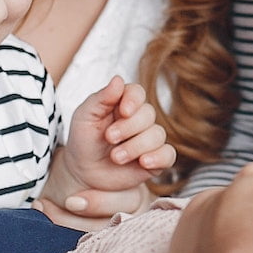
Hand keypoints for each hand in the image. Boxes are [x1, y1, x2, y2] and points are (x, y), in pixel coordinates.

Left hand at [48, 75, 174, 216]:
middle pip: (148, 114)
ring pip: (157, 134)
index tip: (123, 111)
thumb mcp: (84, 118)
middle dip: (129, 127)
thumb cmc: (83, 141)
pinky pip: (168, 155)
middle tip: (109, 138)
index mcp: (123, 104)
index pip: (137, 92)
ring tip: (115, 157)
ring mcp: (149, 139)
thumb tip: (118, 79)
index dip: (133, 100)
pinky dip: (158, 157)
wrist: (83, 172)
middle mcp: (139, 119)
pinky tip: (143, 162)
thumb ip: (101, 98)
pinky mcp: (156, 159)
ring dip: (136, 146)